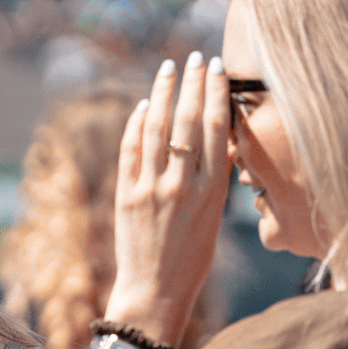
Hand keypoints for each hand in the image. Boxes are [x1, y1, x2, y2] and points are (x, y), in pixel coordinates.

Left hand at [104, 52, 231, 345]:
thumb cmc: (191, 257)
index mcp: (212, 191)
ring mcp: (152, 188)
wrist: (155, 290)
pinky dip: (137, 123)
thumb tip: (221, 141)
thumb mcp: (214, 218)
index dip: (215, 94)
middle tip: (194, 58)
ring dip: (163, 94)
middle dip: (192, 84)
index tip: (216, 69)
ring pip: (157, 128)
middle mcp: (183, 184)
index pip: (216, 129)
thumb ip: (215, 180)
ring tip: (168, 70)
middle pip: (188, 122)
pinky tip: (144, 105)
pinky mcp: (126, 194)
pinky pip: (131, 150)